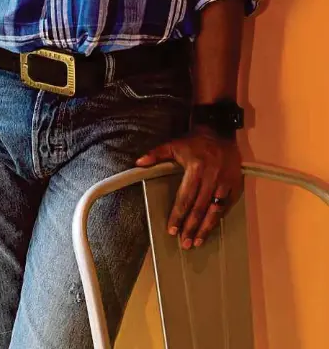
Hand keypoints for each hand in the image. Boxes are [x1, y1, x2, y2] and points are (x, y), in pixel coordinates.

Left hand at [136, 126, 242, 248]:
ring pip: (215, 210)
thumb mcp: (174, 144)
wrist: (220, 130)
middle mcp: (212, 176)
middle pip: (200, 207)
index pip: (185, 197)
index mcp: (196, 168)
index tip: (172, 230)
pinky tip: (212, 228)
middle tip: (184, 243)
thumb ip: (156, 154)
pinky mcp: (236, 183)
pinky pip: (228, 205)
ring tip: (197, 242)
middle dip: (191, 227)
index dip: (178, 215)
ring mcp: (226, 181)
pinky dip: (219, 218)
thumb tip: (138, 163)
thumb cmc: (194, 141)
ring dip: (206, 228)